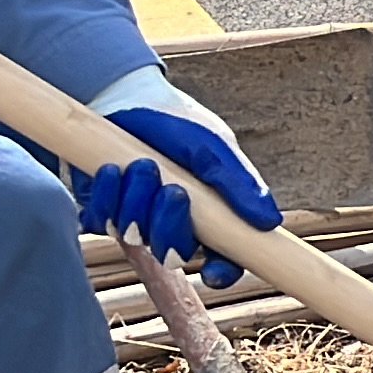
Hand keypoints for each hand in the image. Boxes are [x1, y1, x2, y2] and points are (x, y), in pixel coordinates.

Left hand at [71, 69, 277, 289]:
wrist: (128, 100)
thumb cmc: (181, 124)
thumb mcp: (215, 150)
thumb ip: (241, 186)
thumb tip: (271, 222)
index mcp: (211, 216)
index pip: (222, 260)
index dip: (220, 272)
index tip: (213, 269)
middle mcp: (174, 224)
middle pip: (173, 253)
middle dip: (169, 224)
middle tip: (172, 189)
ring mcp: (137, 220)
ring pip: (135, 237)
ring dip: (136, 201)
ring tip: (140, 164)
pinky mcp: (103, 212)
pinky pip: (101, 223)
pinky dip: (107, 197)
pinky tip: (111, 169)